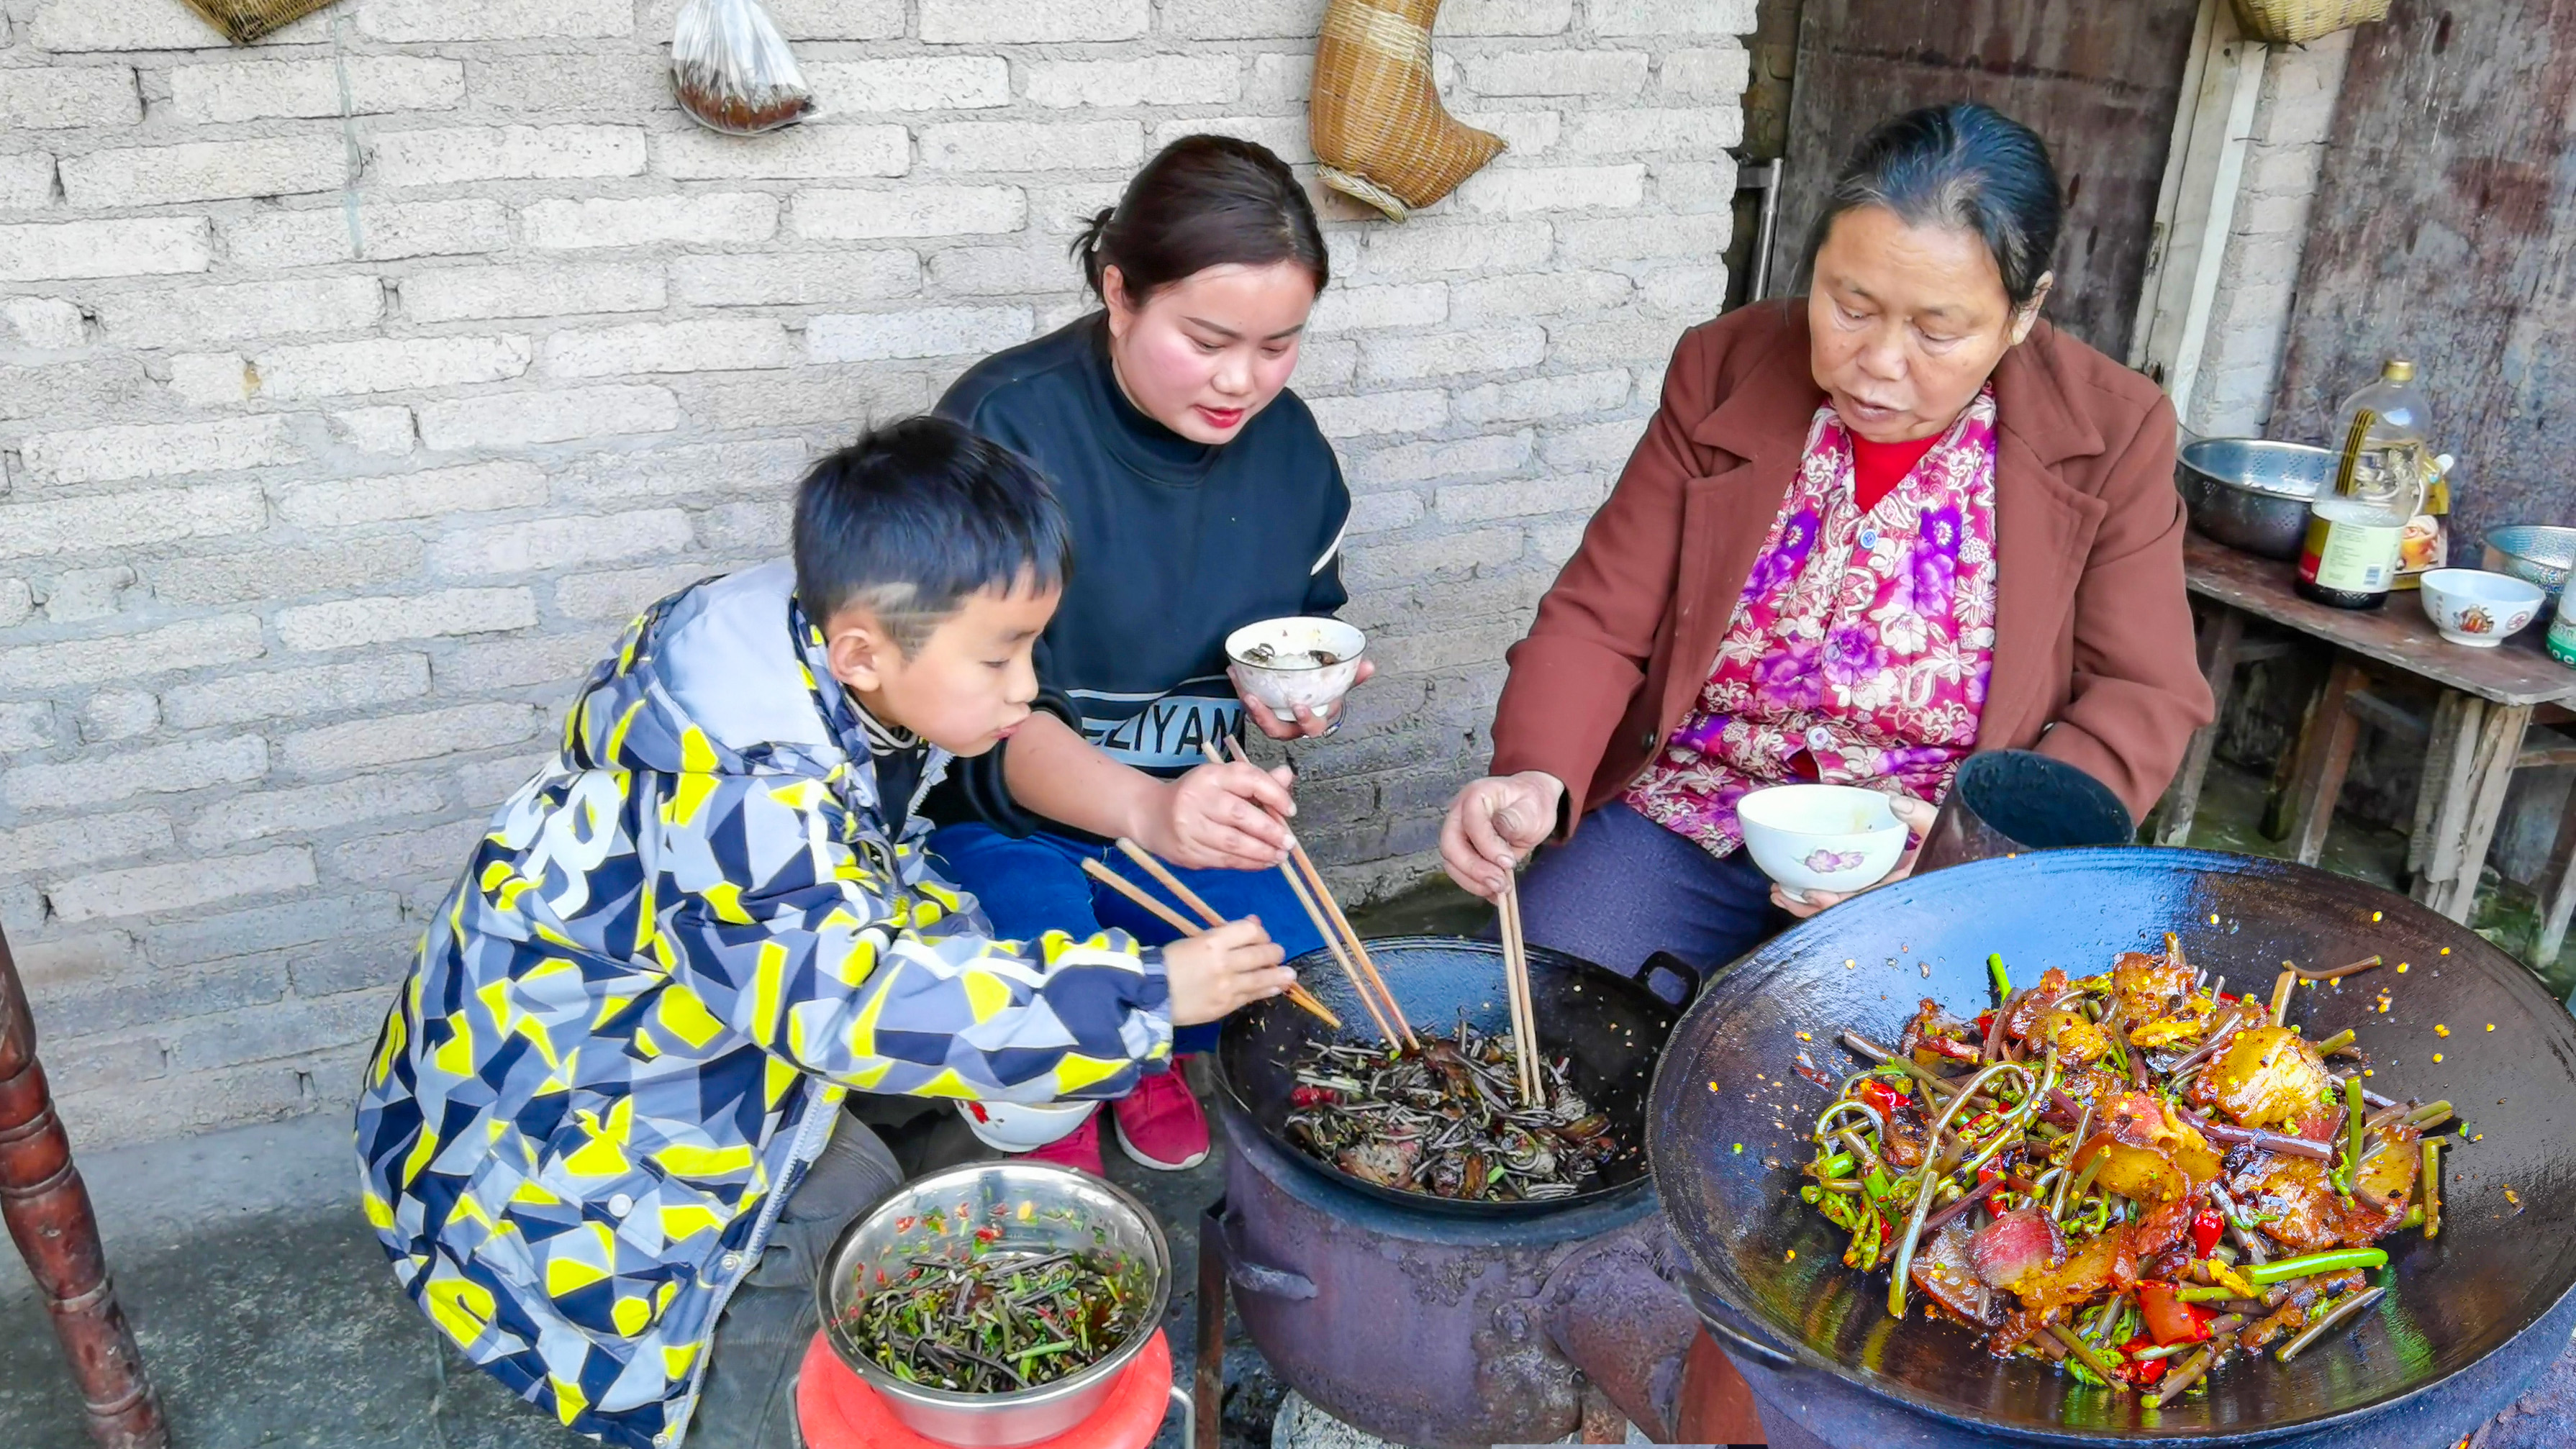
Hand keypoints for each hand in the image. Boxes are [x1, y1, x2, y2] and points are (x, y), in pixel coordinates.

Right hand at [1132, 760, 1298, 870]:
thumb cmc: (1197, 795)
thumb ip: (1256, 781)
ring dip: (1262, 852)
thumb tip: (1287, 776)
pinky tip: (1263, 862)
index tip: (1290, 810)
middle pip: (1241, 815)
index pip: (1248, 779)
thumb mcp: (1223, 780)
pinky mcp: (1187, 851)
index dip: (1274, 794)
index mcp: (1210, 775)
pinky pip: (1223, 860)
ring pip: (1233, 843)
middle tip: (1289, 842)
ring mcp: (1189, 827)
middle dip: (1270, 831)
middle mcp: (1197, 798)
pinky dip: (1247, 863)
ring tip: (1280, 856)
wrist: (1151, 814)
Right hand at [1164, 918, 1293, 1024]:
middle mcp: (1224, 963)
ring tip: (1290, 974)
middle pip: (1261, 954)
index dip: (1260, 932)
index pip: (1250, 931)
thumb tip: (1254, 923)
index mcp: (1213, 942)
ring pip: (1262, 978)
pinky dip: (1267, 991)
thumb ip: (1224, 934)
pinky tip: (1276, 988)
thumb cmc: (1168, 962)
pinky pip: (1252, 996)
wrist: (1149, 995)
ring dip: (1279, 975)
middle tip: (1278, 953)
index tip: (1260, 936)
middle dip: (1274, 952)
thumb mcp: (1194, 940)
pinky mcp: (1225, 1006)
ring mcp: (1227, 987)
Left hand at [1233, 660, 1375, 739]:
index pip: (1312, 728)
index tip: (1300, 706)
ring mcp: (1275, 718)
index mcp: (1314, 720)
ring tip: (1241, 687)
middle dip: (1264, 718)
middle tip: (1254, 699)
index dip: (1306, 720)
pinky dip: (1241, 687)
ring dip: (1249, 705)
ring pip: (1260, 720)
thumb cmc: (1322, 687)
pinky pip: (1249, 702)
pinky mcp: (1261, 708)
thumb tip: (1369, 666)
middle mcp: (1292, 724)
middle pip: (1278, 731)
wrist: (1308, 684)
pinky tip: (1234, 672)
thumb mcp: (1338, 682)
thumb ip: (1352, 675)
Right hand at [1440, 771, 1565, 898]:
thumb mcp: (1533, 809)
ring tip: (1500, 889)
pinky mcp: (1462, 850)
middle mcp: (1459, 812)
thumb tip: (1501, 828)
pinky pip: (1460, 871)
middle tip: (1499, 884)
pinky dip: (1475, 885)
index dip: (1487, 846)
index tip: (1509, 862)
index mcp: (1476, 795)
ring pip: (1451, 862)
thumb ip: (1516, 819)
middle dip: (1473, 869)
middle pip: (1450, 845)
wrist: (1530, 806)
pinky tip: (1495, 893)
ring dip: (1473, 881)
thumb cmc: (1532, 804)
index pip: (1471, 823)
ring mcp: (1457, 832)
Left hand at [1770, 796, 1940, 917]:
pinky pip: (1844, 901)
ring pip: (1838, 911)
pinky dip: (1821, 898)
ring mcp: (1877, 899)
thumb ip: (1920, 815)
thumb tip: (1893, 800)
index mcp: (1899, 891)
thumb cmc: (1954, 849)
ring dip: (1807, 906)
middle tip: (1778, 892)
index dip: (1834, 902)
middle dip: (1807, 908)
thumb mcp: (1941, 828)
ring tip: (1779, 893)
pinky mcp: (1873, 894)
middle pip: (1841, 912)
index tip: (1809, 893)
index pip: (1861, 903)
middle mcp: (1886, 901)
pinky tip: (1800, 889)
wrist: (1965, 863)